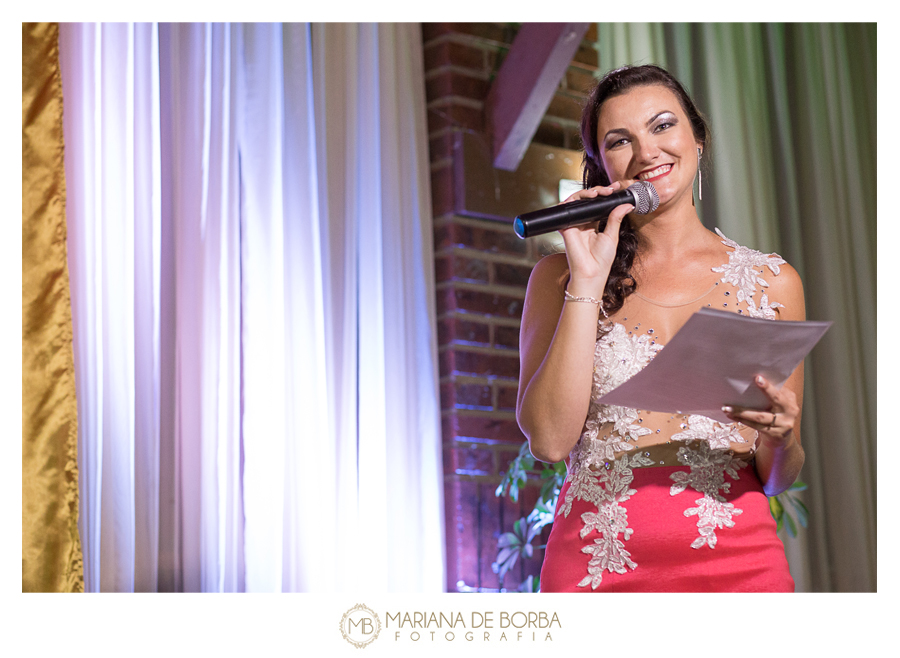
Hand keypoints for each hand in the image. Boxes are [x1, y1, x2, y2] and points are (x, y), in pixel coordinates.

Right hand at [558, 182, 633, 297]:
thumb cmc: (601, 260)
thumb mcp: (612, 236)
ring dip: (586, 193)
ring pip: (576, 201)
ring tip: (598, 193)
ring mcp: (573, 224)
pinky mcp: (566, 227)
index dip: (605, 194)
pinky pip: (567, 209)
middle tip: (610, 189)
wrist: (592, 273)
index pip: (597, 204)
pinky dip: (574, 200)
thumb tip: (627, 205)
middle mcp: (582, 223)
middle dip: (598, 191)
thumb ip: (616, 218)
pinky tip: (587, 198)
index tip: (616, 188)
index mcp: (593, 225)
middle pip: (587, 200)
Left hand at [722, 375, 798, 449]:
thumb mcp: (777, 402)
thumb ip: (769, 393)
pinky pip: (756, 426)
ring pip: (760, 417)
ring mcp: (784, 424)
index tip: (757, 378)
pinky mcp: (775, 434)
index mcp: (790, 399)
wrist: (781, 436)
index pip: (778, 391)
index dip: (768, 386)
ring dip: (741, 412)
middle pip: (773, 401)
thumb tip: (748, 381)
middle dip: (757, 395)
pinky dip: (743, 420)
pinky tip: (732, 416)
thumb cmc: (775, 412)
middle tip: (741, 390)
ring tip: (727, 408)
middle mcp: (790, 411)